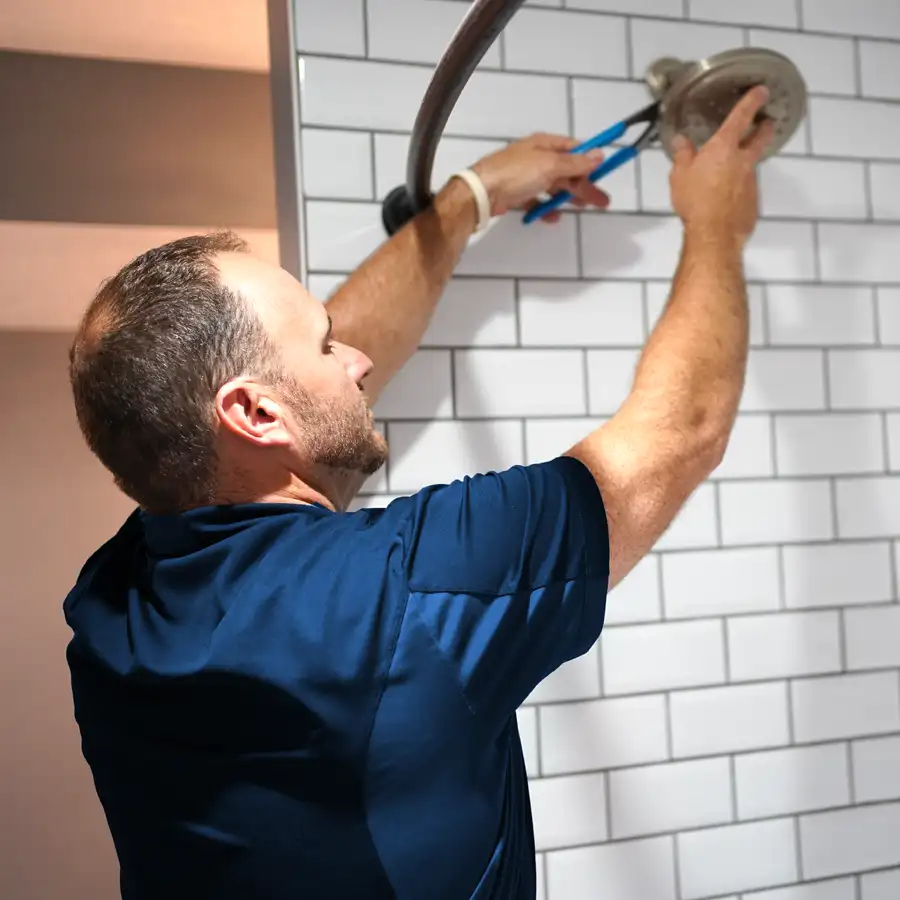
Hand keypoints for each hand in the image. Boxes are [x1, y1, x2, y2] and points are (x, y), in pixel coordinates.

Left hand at [470, 132, 611, 223]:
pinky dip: (546, 207)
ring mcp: (524, 177)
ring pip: (553, 186)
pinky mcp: (516, 194)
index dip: (589, 160)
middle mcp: (535, 158)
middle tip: (601, 201)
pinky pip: (536, 200)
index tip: (604, 173)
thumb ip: (575, 163)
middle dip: (584, 184)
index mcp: (544, 145)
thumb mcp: (549, 165)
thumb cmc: (516, 174)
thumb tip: (599, 155)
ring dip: (568, 197)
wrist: (481, 193)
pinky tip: (553, 217)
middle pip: (566, 170)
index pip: (573, 149)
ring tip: (582, 208)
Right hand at [669, 85, 774, 246]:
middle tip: (767, 122)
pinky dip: (739, 188)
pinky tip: (727, 198)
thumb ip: (682, 155)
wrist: (714, 234)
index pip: (741, 117)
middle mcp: (743, 160)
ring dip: (745, 163)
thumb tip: (681, 140)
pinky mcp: (753, 201)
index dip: (752, 101)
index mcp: (724, 148)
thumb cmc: (695, 200)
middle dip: (764, 127)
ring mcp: (752, 181)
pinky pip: (746, 189)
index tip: (762, 90)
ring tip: (731, 171)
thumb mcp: (680, 176)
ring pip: (751, 165)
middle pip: (760, 138)